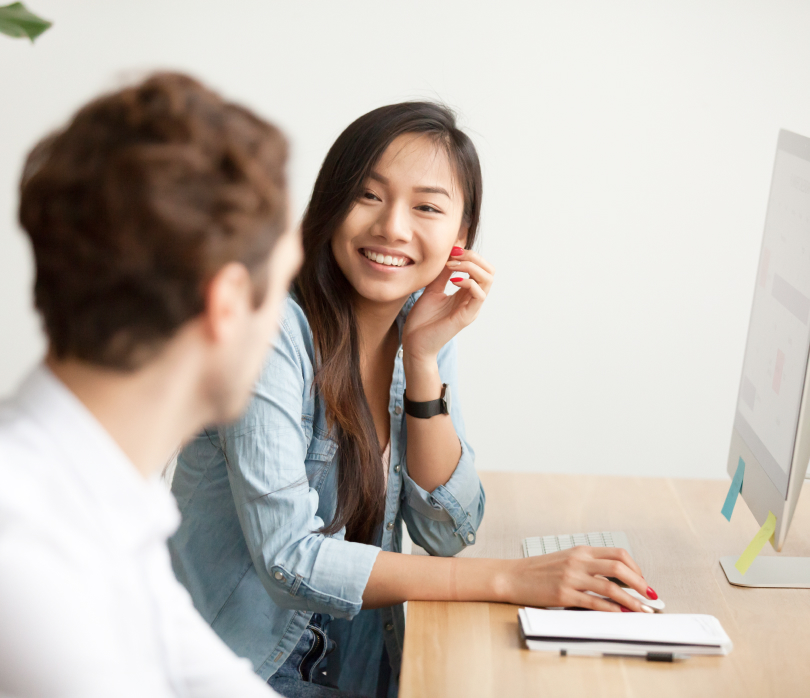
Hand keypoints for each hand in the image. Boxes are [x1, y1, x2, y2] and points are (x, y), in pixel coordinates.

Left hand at [401, 246, 494, 360]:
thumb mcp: (432, 290)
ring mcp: (471, 308)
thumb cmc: (422, 320)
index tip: (452, 251)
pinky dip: (468, 282)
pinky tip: (453, 280)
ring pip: (488, 280)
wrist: (414, 343)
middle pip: (489, 271)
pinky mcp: (467, 316)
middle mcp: (472, 300)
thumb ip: (442, 274)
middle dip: (474, 257)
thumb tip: (449, 255)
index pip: (481, 269)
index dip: (470, 255)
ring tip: (452, 266)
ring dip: (471, 266)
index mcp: (466, 294)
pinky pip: (479, 295)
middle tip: (454, 255)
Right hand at [498, 547, 656, 612]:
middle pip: (619, 567)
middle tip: (651, 596)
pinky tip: (620, 615)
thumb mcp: (566, 561)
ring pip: (610, 587)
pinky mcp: (563, 594)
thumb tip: (616, 581)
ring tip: (642, 610)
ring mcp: (571, 577)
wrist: (513, 576)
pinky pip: (594, 602)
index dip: (636, 569)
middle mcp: (578, 561)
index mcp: (581, 550)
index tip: (644, 582)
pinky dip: (611, 610)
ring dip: (631, 600)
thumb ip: (588, 566)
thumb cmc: (539, 571)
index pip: (618, 554)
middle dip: (640, 583)